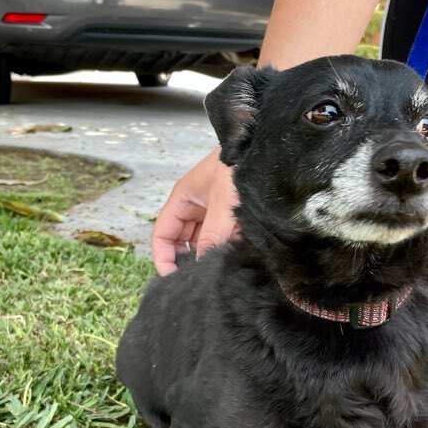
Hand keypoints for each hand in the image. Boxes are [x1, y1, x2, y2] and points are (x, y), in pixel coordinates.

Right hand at [151, 148, 237, 274]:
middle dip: (186, 259)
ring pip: (204, 240)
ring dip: (209, 253)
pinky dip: (227, 247)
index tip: (171, 278)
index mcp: (184, 198)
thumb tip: (203, 263)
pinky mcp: (232, 215)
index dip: (162, 257)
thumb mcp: (223, 202)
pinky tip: (234, 255)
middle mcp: (196, 206)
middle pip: (181, 240)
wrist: (265, 148)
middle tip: (196, 279)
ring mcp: (214, 210)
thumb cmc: (239, 164)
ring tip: (217, 269)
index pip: (162, 234)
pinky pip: (224, 236)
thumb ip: (212, 234)